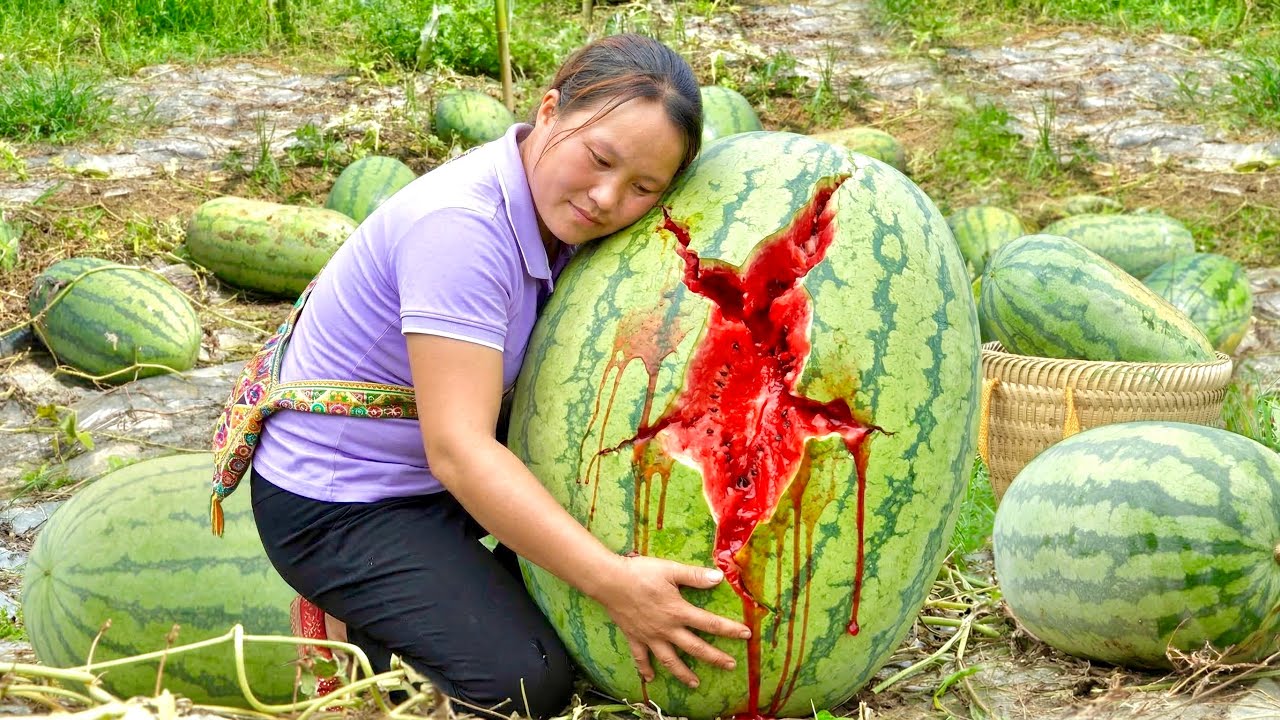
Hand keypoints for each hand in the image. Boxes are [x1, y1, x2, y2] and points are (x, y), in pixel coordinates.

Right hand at [593, 554, 751, 688]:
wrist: (609, 582)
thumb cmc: (640, 573)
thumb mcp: (670, 570)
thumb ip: (694, 576)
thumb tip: (718, 578)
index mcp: (678, 611)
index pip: (709, 623)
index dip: (729, 629)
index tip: (745, 635)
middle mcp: (666, 629)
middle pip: (695, 647)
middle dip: (714, 658)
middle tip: (730, 666)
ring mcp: (650, 636)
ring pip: (670, 659)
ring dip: (684, 672)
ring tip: (695, 683)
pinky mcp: (634, 637)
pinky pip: (641, 657)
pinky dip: (645, 669)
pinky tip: (650, 678)